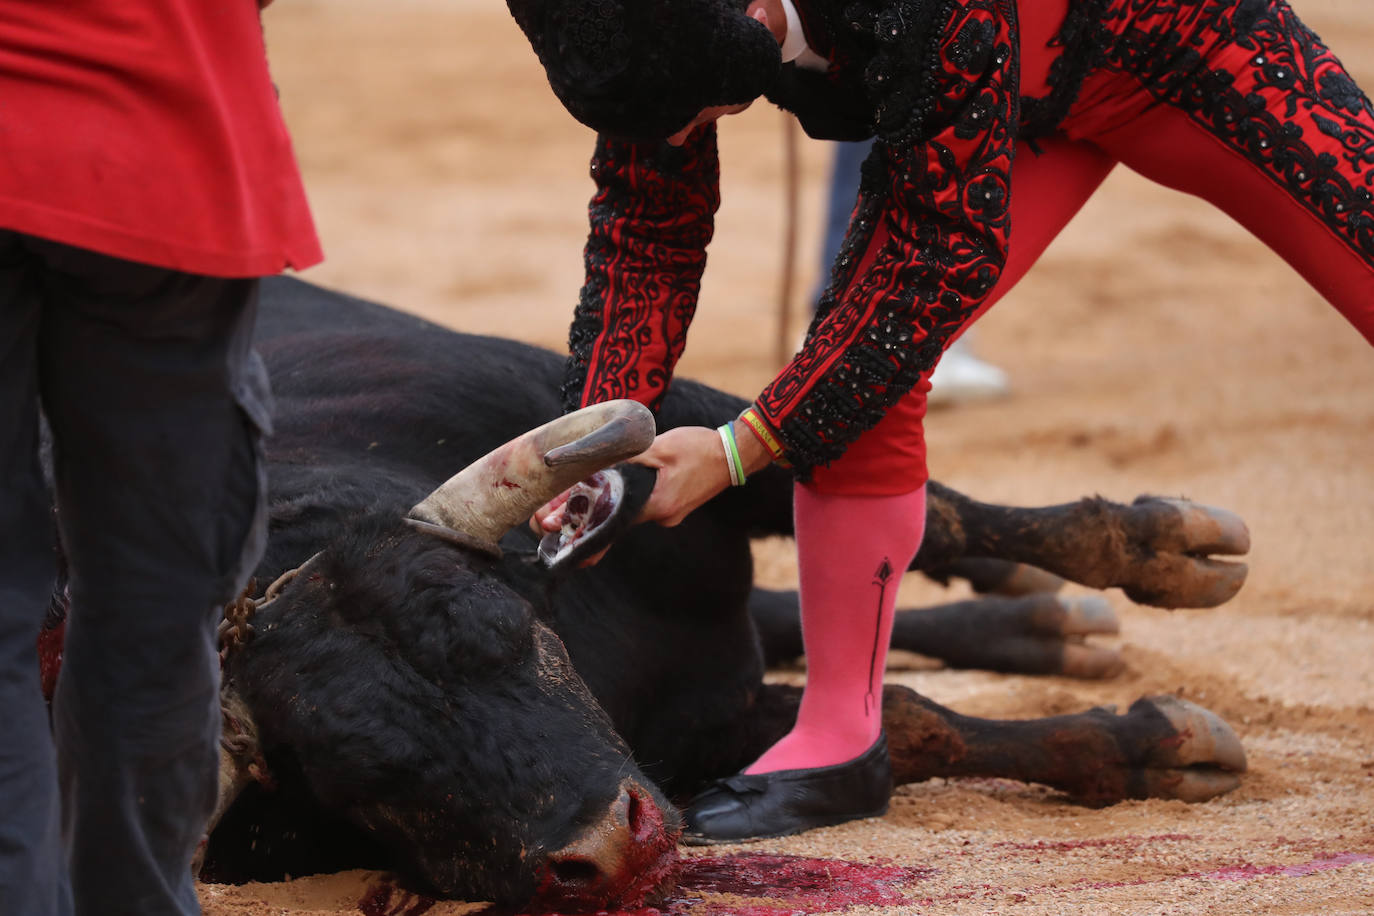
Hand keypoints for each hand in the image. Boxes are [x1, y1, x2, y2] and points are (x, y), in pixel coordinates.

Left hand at [529, 419, 771, 562]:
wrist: (737, 453)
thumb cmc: (699, 446)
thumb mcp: (659, 446)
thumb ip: (627, 457)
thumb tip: (595, 463)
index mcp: (657, 504)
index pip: (611, 523)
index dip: (583, 531)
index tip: (556, 536)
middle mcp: (661, 515)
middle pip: (613, 521)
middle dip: (582, 520)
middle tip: (548, 519)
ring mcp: (669, 514)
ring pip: (626, 514)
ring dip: (600, 510)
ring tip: (567, 505)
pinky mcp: (673, 507)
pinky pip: (641, 507)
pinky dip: (621, 502)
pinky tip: (606, 492)